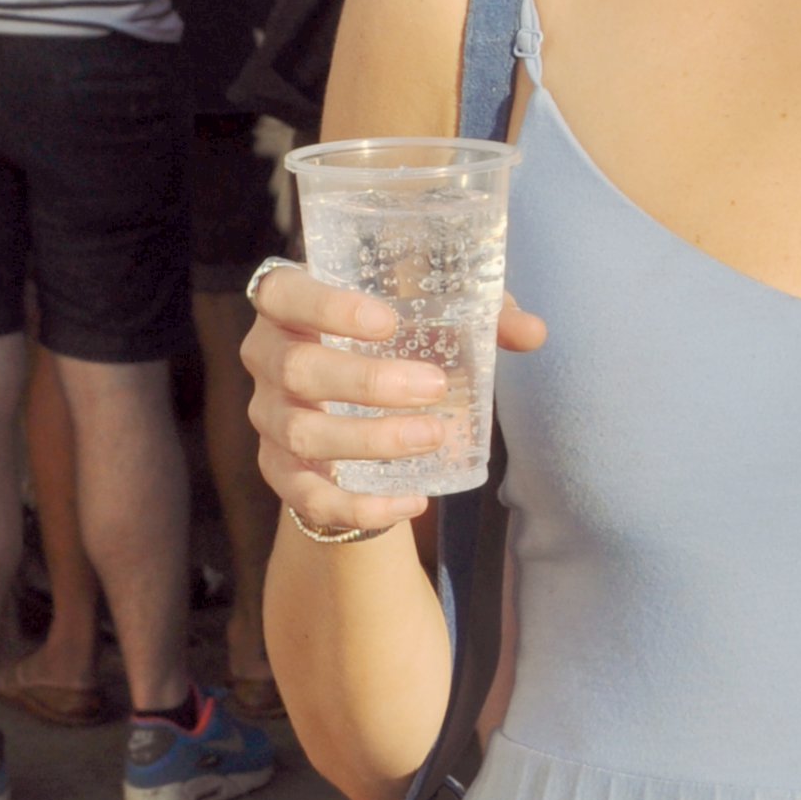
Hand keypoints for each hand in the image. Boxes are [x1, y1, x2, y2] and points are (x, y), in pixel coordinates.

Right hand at [246, 262, 545, 535]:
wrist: (350, 409)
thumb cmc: (392, 342)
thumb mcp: (430, 317)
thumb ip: (480, 316)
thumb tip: (532, 332)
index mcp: (290, 307)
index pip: (282, 293)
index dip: (326, 306)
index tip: (388, 321)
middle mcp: (267, 360)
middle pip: (298, 370)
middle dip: (367, 381)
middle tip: (434, 386)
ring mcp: (269, 419)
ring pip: (303, 434)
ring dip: (371, 440)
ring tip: (434, 436)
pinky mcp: (281, 472)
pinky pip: (309, 498)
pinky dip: (360, 506)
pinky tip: (413, 501)